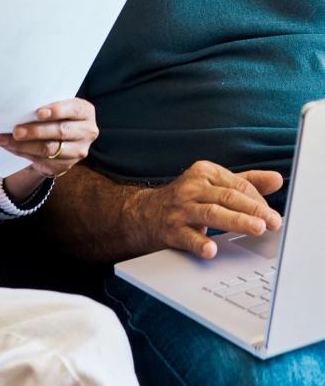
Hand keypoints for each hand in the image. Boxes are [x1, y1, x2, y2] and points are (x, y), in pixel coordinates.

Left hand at [0, 99, 98, 201]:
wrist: (64, 139)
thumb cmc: (57, 116)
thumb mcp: (58, 107)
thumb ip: (46, 107)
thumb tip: (19, 106)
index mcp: (85, 112)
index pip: (74, 109)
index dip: (57, 111)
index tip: (39, 113)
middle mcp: (87, 131)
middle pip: (60, 131)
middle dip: (35, 131)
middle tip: (16, 131)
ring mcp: (79, 150)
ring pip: (50, 149)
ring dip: (25, 145)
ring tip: (5, 140)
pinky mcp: (67, 164)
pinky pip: (43, 160)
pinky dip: (23, 153)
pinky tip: (11, 147)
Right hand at [133, 160, 282, 258]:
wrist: (145, 214)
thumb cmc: (187, 199)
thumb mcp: (213, 184)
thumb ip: (245, 181)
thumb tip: (276, 179)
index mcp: (204, 172)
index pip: (238, 185)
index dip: (258, 201)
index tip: (273, 216)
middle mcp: (192, 188)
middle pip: (228, 197)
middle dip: (253, 210)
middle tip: (273, 221)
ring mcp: (181, 209)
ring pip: (212, 213)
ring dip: (236, 221)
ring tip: (256, 228)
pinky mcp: (172, 229)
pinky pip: (188, 236)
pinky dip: (199, 243)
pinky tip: (211, 250)